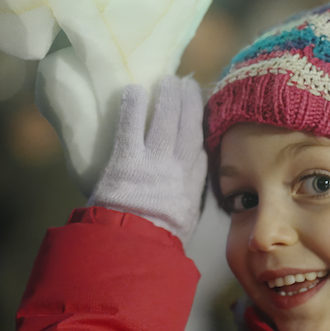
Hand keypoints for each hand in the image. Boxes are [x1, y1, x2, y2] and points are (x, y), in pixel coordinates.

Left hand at [89, 76, 207, 241]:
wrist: (136, 250)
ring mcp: (154, 164)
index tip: (202, 113)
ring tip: (168, 80)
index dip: (202, 130)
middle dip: (190, 105)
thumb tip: (184, 196)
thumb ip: (185, 205)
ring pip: (165, 123)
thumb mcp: (183, 226)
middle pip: (188, 130)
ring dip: (168, 99)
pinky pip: (131, 128)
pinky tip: (134, 89)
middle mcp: (178, 171)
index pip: (200, 152)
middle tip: (188, 84)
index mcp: (191, 189)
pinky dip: (133, 107)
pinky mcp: (127, 161)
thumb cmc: (156, 244)